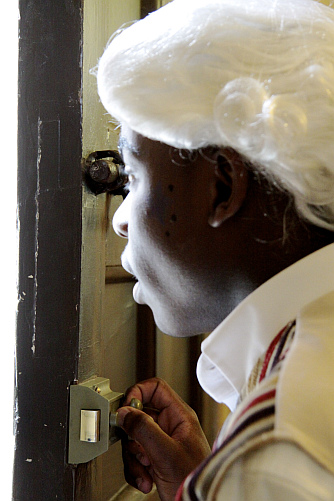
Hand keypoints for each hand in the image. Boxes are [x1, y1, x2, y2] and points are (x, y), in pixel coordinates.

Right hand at [117, 377, 210, 500]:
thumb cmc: (194, 480)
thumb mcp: (166, 452)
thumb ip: (144, 429)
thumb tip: (125, 412)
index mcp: (179, 416)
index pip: (156, 388)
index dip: (138, 393)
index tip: (126, 409)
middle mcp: (171, 427)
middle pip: (140, 416)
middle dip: (133, 437)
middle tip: (136, 448)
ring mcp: (163, 443)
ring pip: (134, 439)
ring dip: (134, 459)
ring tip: (144, 470)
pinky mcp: (156, 460)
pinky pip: (135, 457)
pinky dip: (136, 470)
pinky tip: (146, 480)